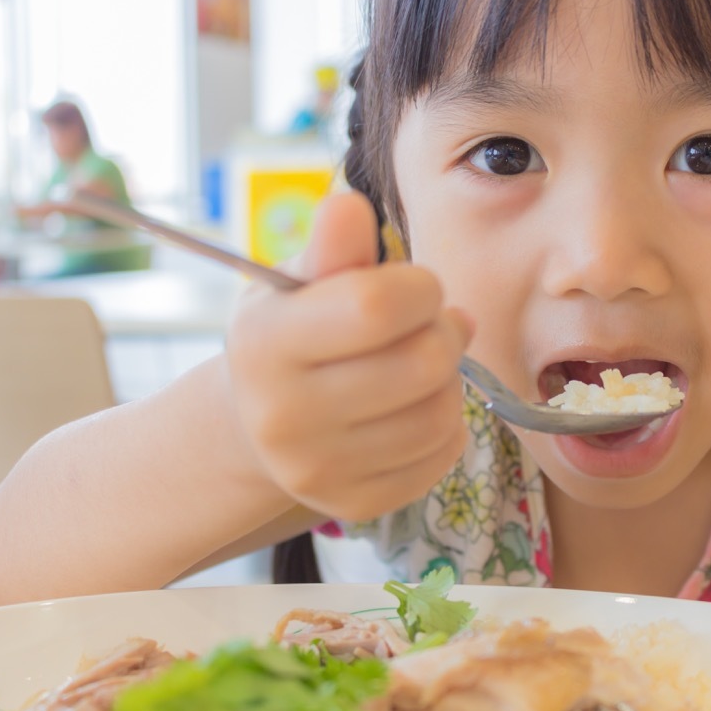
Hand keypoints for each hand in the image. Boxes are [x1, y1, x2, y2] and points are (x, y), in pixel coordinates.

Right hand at [225, 191, 472, 521]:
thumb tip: (347, 206)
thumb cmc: (294, 334)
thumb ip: (332, 248)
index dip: (419, 287)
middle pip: (422, 363)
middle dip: (443, 331)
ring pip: (442, 412)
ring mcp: (318, 471)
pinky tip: (416, 405)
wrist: (260, 423)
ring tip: (422, 362)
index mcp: (265, 344)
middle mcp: (282, 416)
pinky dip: (445, 423)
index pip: (377, 307)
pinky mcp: (356, 504)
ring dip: (449, 378)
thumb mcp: (300, 282)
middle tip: (431, 324)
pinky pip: (444, 453)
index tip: (416, 287)